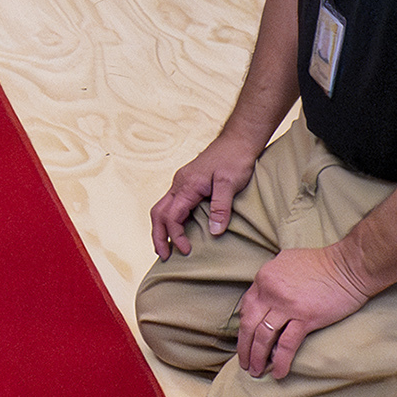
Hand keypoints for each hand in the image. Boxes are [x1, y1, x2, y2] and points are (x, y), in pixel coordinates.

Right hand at [146, 136, 254, 259]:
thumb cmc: (235, 158)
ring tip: (166, 246)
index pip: (172, 216)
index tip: (186, 250)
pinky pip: (171, 203)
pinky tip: (178, 228)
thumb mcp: (230, 183)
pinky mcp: (187, 183)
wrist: (238, 140)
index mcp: (187, 185)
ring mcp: (181, 182)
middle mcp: (179, 184)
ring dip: (161, 228)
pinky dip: (170, 219)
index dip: (175, 236)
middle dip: (158, 236)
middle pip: (158, 213)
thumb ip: (220, 207)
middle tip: (164, 256)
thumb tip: (214, 232)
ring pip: (162, 208)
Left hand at [233, 240, 374, 381]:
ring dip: (258, 357)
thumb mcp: (286, 261)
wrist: (348, 266)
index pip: (246, 307)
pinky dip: (281, 361)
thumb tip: (265, 294)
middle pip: (250, 324)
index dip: (244, 327)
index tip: (245, 340)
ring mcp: (288, 306)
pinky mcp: (306, 319)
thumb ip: (272, 278)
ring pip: (265, 337)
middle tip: (244, 363)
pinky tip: (278, 373)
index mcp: (265, 278)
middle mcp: (271, 292)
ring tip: (256, 372)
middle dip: (245, 347)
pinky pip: (287, 345)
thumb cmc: (322, 263)